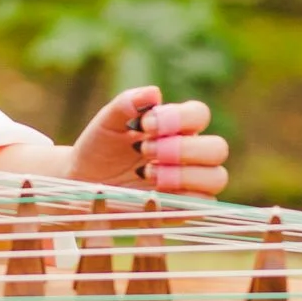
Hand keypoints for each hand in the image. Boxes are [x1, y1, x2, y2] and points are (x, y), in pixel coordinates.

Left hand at [66, 86, 228, 197]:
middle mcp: (191, 153)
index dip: (179, 118)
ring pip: (217, 177)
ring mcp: (191, 183)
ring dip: (182, 175)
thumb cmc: (99, 150)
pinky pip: (204, 204)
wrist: (83, 183)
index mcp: (177, 127)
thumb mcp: (106, 124)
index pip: (200, 114)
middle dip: (181, 149)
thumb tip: (154, 93)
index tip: (145, 124)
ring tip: (146, 173)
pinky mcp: (184, 207)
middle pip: (218, 148)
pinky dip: (182, 197)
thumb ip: (126, 104)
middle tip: (145, 151)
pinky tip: (152, 193)